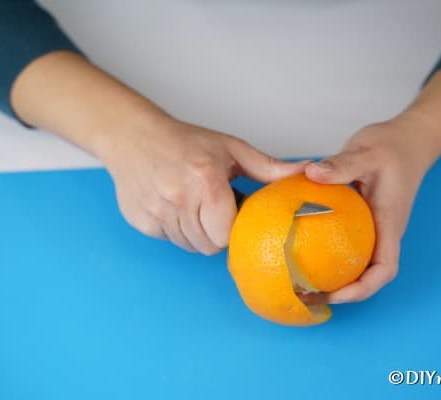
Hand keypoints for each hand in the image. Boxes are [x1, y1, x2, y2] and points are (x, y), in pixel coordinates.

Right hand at [101, 117, 307, 253]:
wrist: (133, 136)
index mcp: (206, 182)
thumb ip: (269, 167)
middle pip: (208, 245)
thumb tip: (307, 171)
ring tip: (193, 205)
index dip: (233, 228)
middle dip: (216, 233)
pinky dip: (174, 229)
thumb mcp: (231, 149)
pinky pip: (168, 239)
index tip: (232, 214)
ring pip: (188, 246)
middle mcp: (179, 200)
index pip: (227, 234)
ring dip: (196, 233)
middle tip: (213, 209)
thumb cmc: (184, 141)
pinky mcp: (141, 221)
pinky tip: (173, 205)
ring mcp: (156, 213)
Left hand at [304, 116, 440, 302]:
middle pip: (369, 275)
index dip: (362, 288)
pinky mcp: (364, 219)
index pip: (384, 269)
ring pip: (358, 262)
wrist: (409, 140)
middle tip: (306, 294)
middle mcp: (383, 231)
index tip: (334, 295)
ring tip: (300, 280)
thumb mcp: (366, 152)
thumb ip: (342, 165)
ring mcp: (374, 227)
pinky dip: (329, 253)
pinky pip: (347, 243)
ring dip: (335, 276)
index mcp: (389, 223)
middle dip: (342, 292)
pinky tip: (301, 247)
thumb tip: (311, 173)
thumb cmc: (393, 146)